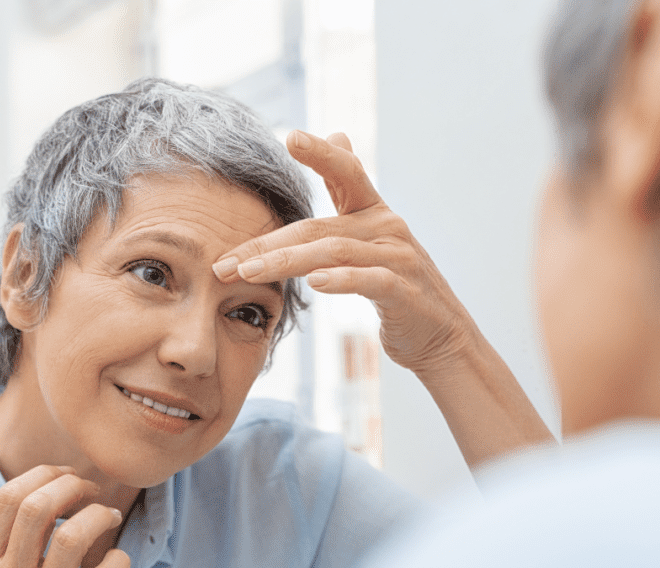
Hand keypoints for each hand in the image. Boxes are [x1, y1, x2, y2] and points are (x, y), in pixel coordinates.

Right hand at [0, 466, 130, 567]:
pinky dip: (118, 560)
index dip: (42, 476)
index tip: (66, 478)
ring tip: (108, 516)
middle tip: (91, 491)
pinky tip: (117, 560)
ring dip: (98, 516)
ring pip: (72, 538)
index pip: (8, 499)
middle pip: (38, 509)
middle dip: (71, 487)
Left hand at [212, 130, 474, 377]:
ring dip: (284, 263)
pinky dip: (340, 281)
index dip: (321, 155)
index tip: (290, 138)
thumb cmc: (395, 286)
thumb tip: (337, 134)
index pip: (346, 173)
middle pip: (316, 228)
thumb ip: (350, 190)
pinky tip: (314, 284)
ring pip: (333, 252)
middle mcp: (387, 227)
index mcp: (374, 212)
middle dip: (265, 244)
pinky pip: (368, 281)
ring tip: (247, 274)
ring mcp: (398, 258)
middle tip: (224, 262)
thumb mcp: (372, 234)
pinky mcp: (405, 292)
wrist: (441, 335)